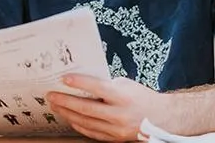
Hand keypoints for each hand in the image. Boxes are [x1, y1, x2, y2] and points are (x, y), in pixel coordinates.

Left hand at [47, 75, 162, 141]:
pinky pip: (92, 132)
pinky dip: (78, 125)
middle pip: (86, 108)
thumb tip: (82, 81)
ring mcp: (116, 128)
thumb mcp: (126, 85)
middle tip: (51, 95)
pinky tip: (69, 118)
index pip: (97, 88)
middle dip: (65, 101)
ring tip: (56, 105)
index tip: (64, 79)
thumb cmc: (142, 98)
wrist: (163, 118)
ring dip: (67, 113)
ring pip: (86, 122)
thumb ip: (106, 84)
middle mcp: (119, 114)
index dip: (79, 83)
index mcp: (123, 97)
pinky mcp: (115, 138)